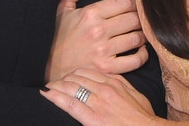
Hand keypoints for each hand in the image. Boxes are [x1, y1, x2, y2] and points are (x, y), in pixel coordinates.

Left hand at [42, 68, 162, 125]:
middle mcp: (104, 89)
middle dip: (63, 79)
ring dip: (56, 86)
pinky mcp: (92, 117)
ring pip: (71, 87)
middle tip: (53, 82)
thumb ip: (122, 84)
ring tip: (47, 87)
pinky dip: (56, 97)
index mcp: (113, 82)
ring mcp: (97, 102)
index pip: (87, 71)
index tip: (67, 76)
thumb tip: (111, 77)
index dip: (74, 73)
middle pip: (76, 77)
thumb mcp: (135, 94)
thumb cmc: (142, 117)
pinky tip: (47, 94)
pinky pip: (70, 104)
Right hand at [46, 0, 148, 81]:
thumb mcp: (62, 8)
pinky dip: (142, 55)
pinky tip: (139, 51)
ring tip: (140, 35)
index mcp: (90, 13)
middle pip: (134, 19)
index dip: (133, 3)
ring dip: (142, 36)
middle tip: (139, 22)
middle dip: (140, 19)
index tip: (132, 8)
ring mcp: (103, 51)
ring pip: (137, 38)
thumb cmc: (56, 37)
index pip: (125, 2)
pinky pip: (136, 60)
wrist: (47, 68)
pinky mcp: (107, 69)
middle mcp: (98, 31)